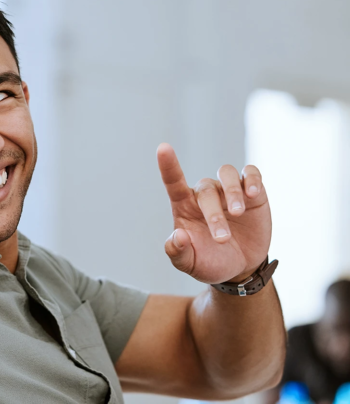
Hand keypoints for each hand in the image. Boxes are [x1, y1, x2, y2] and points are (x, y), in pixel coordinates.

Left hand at [157, 143, 271, 283]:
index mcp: (185, 206)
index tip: (163, 148)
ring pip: (226, 173)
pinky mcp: (253, 194)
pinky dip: (252, 179)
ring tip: (237, 213)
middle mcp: (205, 194)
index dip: (168, 165)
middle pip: (206, 190)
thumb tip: (178, 235)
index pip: (173, 181)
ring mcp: (229, 191)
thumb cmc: (209, 261)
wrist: (240, 268)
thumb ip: (178, 252)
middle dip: (214, 215)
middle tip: (222, 240)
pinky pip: (251, 174)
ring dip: (232, 191)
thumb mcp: (189, 264)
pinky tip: (253, 194)